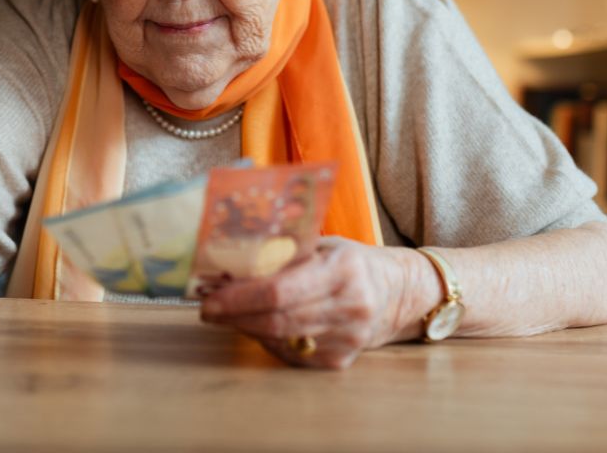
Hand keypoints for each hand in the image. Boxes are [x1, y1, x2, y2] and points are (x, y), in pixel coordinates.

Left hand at [199, 238, 439, 368]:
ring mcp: (348, 339)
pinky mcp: (341, 361)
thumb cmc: (351, 263)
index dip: (240, 298)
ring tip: (228, 314)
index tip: (211, 299)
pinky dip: (269, 340)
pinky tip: (258, 326)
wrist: (398, 293)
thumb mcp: (325, 246)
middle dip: (235, 316)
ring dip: (247, 327)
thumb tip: (232, 261)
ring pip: (281, 339)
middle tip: (208, 310)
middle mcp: (350, 306)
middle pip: (277, 319)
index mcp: (343, 270)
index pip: (281, 291)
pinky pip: (292, 354)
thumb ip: (286, 254)